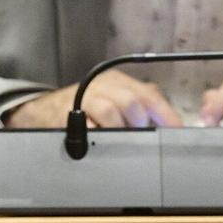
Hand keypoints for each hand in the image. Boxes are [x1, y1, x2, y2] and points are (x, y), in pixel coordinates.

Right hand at [7, 70, 182, 130]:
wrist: (45, 109)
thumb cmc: (87, 108)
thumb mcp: (115, 100)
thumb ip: (142, 109)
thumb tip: (170, 129)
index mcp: (119, 82)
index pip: (149, 95)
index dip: (166, 115)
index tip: (177, 132)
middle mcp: (103, 86)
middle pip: (131, 101)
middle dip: (139, 122)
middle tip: (138, 135)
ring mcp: (85, 98)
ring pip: (110, 112)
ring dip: (118, 130)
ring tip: (117, 138)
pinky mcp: (68, 114)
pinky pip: (87, 126)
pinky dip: (96, 136)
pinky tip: (99, 141)